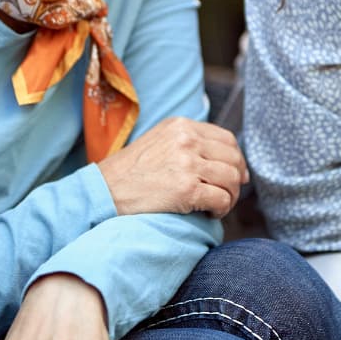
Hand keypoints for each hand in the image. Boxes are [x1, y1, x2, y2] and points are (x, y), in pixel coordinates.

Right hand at [97, 116, 248, 217]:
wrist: (104, 192)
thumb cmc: (128, 173)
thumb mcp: (157, 142)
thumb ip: (187, 143)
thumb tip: (225, 160)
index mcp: (180, 126)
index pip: (226, 139)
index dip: (236, 159)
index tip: (236, 175)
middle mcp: (186, 140)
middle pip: (233, 159)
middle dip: (236, 180)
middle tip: (227, 194)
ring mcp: (187, 163)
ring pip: (231, 180)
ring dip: (229, 197)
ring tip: (216, 206)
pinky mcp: (186, 189)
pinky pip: (222, 199)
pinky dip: (221, 210)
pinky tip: (209, 214)